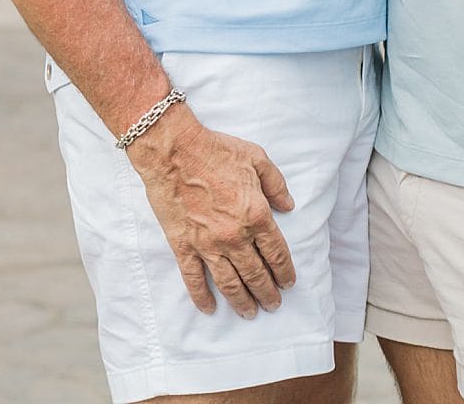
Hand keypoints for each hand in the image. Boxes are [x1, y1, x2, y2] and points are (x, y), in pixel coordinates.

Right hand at [128, 109, 295, 318]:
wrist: (175, 151)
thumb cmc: (216, 151)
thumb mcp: (256, 158)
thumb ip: (276, 184)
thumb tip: (289, 206)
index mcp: (256, 215)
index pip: (276, 253)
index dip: (284, 271)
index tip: (288, 283)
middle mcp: (235, 236)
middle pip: (255, 274)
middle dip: (267, 293)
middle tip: (273, 305)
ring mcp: (208, 244)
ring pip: (229, 283)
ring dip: (242, 301)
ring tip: (250, 313)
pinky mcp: (184, 246)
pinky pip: (194, 279)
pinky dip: (201, 297)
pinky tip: (209, 309)